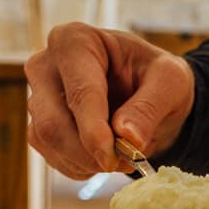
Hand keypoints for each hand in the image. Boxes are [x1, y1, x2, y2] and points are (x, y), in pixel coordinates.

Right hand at [25, 22, 194, 178]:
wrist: (148, 94)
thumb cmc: (156, 78)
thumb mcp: (170, 83)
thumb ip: (150, 107)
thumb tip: (127, 137)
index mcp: (75, 41)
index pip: (80, 93)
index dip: (94, 131)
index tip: (111, 158)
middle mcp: (46, 66)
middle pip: (53, 123)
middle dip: (89, 153)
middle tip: (126, 162)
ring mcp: (38, 99)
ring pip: (50, 144)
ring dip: (88, 163)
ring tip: (121, 157)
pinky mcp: (40, 128)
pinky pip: (54, 158)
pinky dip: (82, 168)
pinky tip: (104, 157)